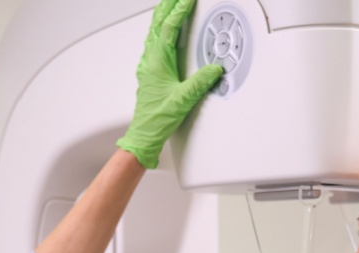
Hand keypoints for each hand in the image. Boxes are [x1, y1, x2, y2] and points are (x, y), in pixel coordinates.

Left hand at [116, 0, 223, 168]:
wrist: (144, 134)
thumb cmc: (157, 119)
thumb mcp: (184, 100)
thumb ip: (200, 82)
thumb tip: (214, 69)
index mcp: (157, 61)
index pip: (170, 28)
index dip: (180, 10)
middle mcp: (150, 60)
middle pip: (158, 24)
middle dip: (167, 5)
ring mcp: (148, 65)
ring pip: (154, 32)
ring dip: (163, 16)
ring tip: (170, 5)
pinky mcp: (149, 72)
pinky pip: (154, 44)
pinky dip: (160, 31)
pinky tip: (163, 33)